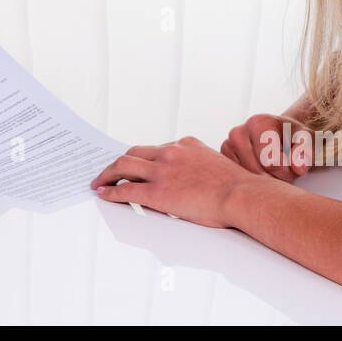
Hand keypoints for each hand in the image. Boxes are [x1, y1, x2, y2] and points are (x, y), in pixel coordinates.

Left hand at [90, 137, 260, 228]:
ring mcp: (163, 170)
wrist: (242, 195)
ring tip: (99, 182)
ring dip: (108, 173)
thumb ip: (200, 167)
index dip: (143, 159)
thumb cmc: (238, 188)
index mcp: (187, 144)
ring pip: (124, 164)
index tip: (136, 165)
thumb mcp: (217, 166)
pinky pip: (126, 190)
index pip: (156, 149)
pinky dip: (111, 191)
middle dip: (119, 162)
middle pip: (134, 152)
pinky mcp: (158, 191)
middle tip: (108, 171)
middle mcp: (171, 151)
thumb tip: (194, 180)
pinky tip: (104, 194)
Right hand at [221, 113, 315, 181]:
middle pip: (259, 172)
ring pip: (248, 179)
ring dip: (265, 182)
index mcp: (258, 123)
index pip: (271, 161)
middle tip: (286, 171)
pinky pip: (239, 180)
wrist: (280, 134)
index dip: (287, 171)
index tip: (294, 166)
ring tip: (275, 171)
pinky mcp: (223, 159)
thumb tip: (298, 165)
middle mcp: (238, 132)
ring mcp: (227, 145)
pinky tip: (261, 172)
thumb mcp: (308, 140)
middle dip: (277, 178)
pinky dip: (253, 181)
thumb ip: (307, 150)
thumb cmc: (293, 137)